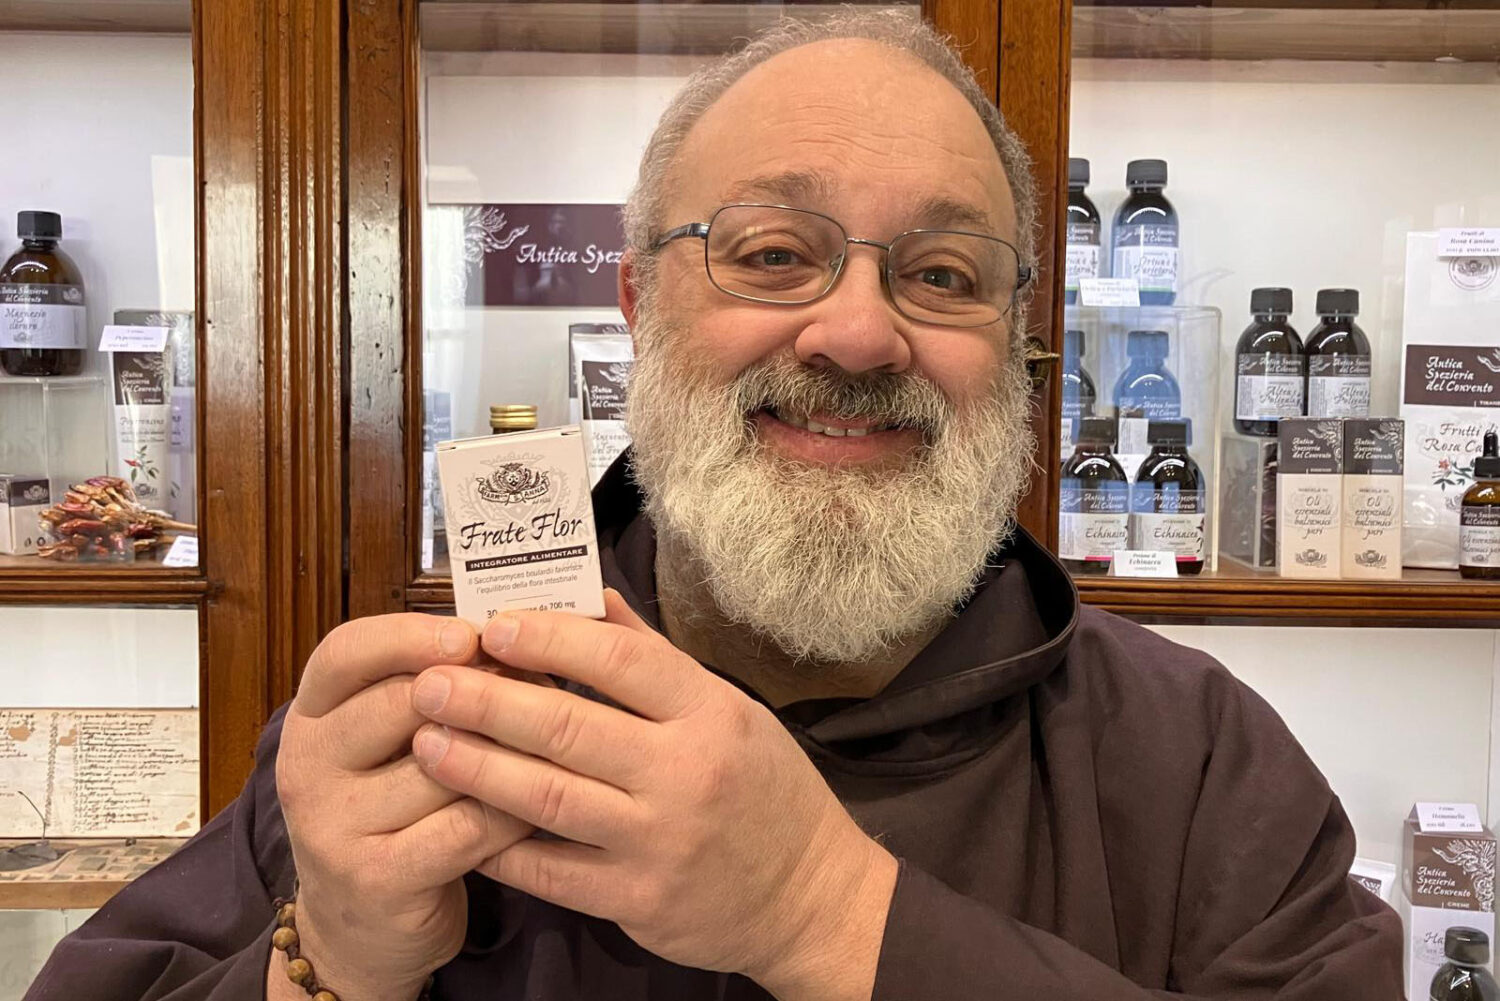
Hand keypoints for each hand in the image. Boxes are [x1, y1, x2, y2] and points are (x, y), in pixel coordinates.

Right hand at [276, 614, 543, 1000]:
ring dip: (510, 754)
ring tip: (551, 749)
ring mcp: (334, 826)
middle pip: (402, 701)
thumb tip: (514, 630)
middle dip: (482, 692)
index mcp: (311, 717)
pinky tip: (537, 808)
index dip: (409, 635)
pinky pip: (467, 825)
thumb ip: (430, 688)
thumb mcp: (390, 743)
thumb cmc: (395, 811)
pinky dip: (512, 813)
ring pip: (446, 764)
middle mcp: (307, 766)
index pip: (345, 652)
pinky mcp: (377, 879)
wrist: (359, 929)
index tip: (471, 634)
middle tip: (541, 691)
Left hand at [407, 590, 898, 996]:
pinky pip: (552, 870)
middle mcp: (685, 773)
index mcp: (710, 714)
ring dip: (477, 767)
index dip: (548, 639)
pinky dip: (499, 844)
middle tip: (428, 681)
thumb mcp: (731, 711)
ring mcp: (659, 841)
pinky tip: (456, 817)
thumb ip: (657, 661)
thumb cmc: (767, 791)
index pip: (619, 661)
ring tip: (425, 741)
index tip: (491, 626)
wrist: (809, 898)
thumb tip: (593, 600)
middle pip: (567, 727)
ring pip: (548, 798)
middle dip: (487, 701)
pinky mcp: (637, 900)